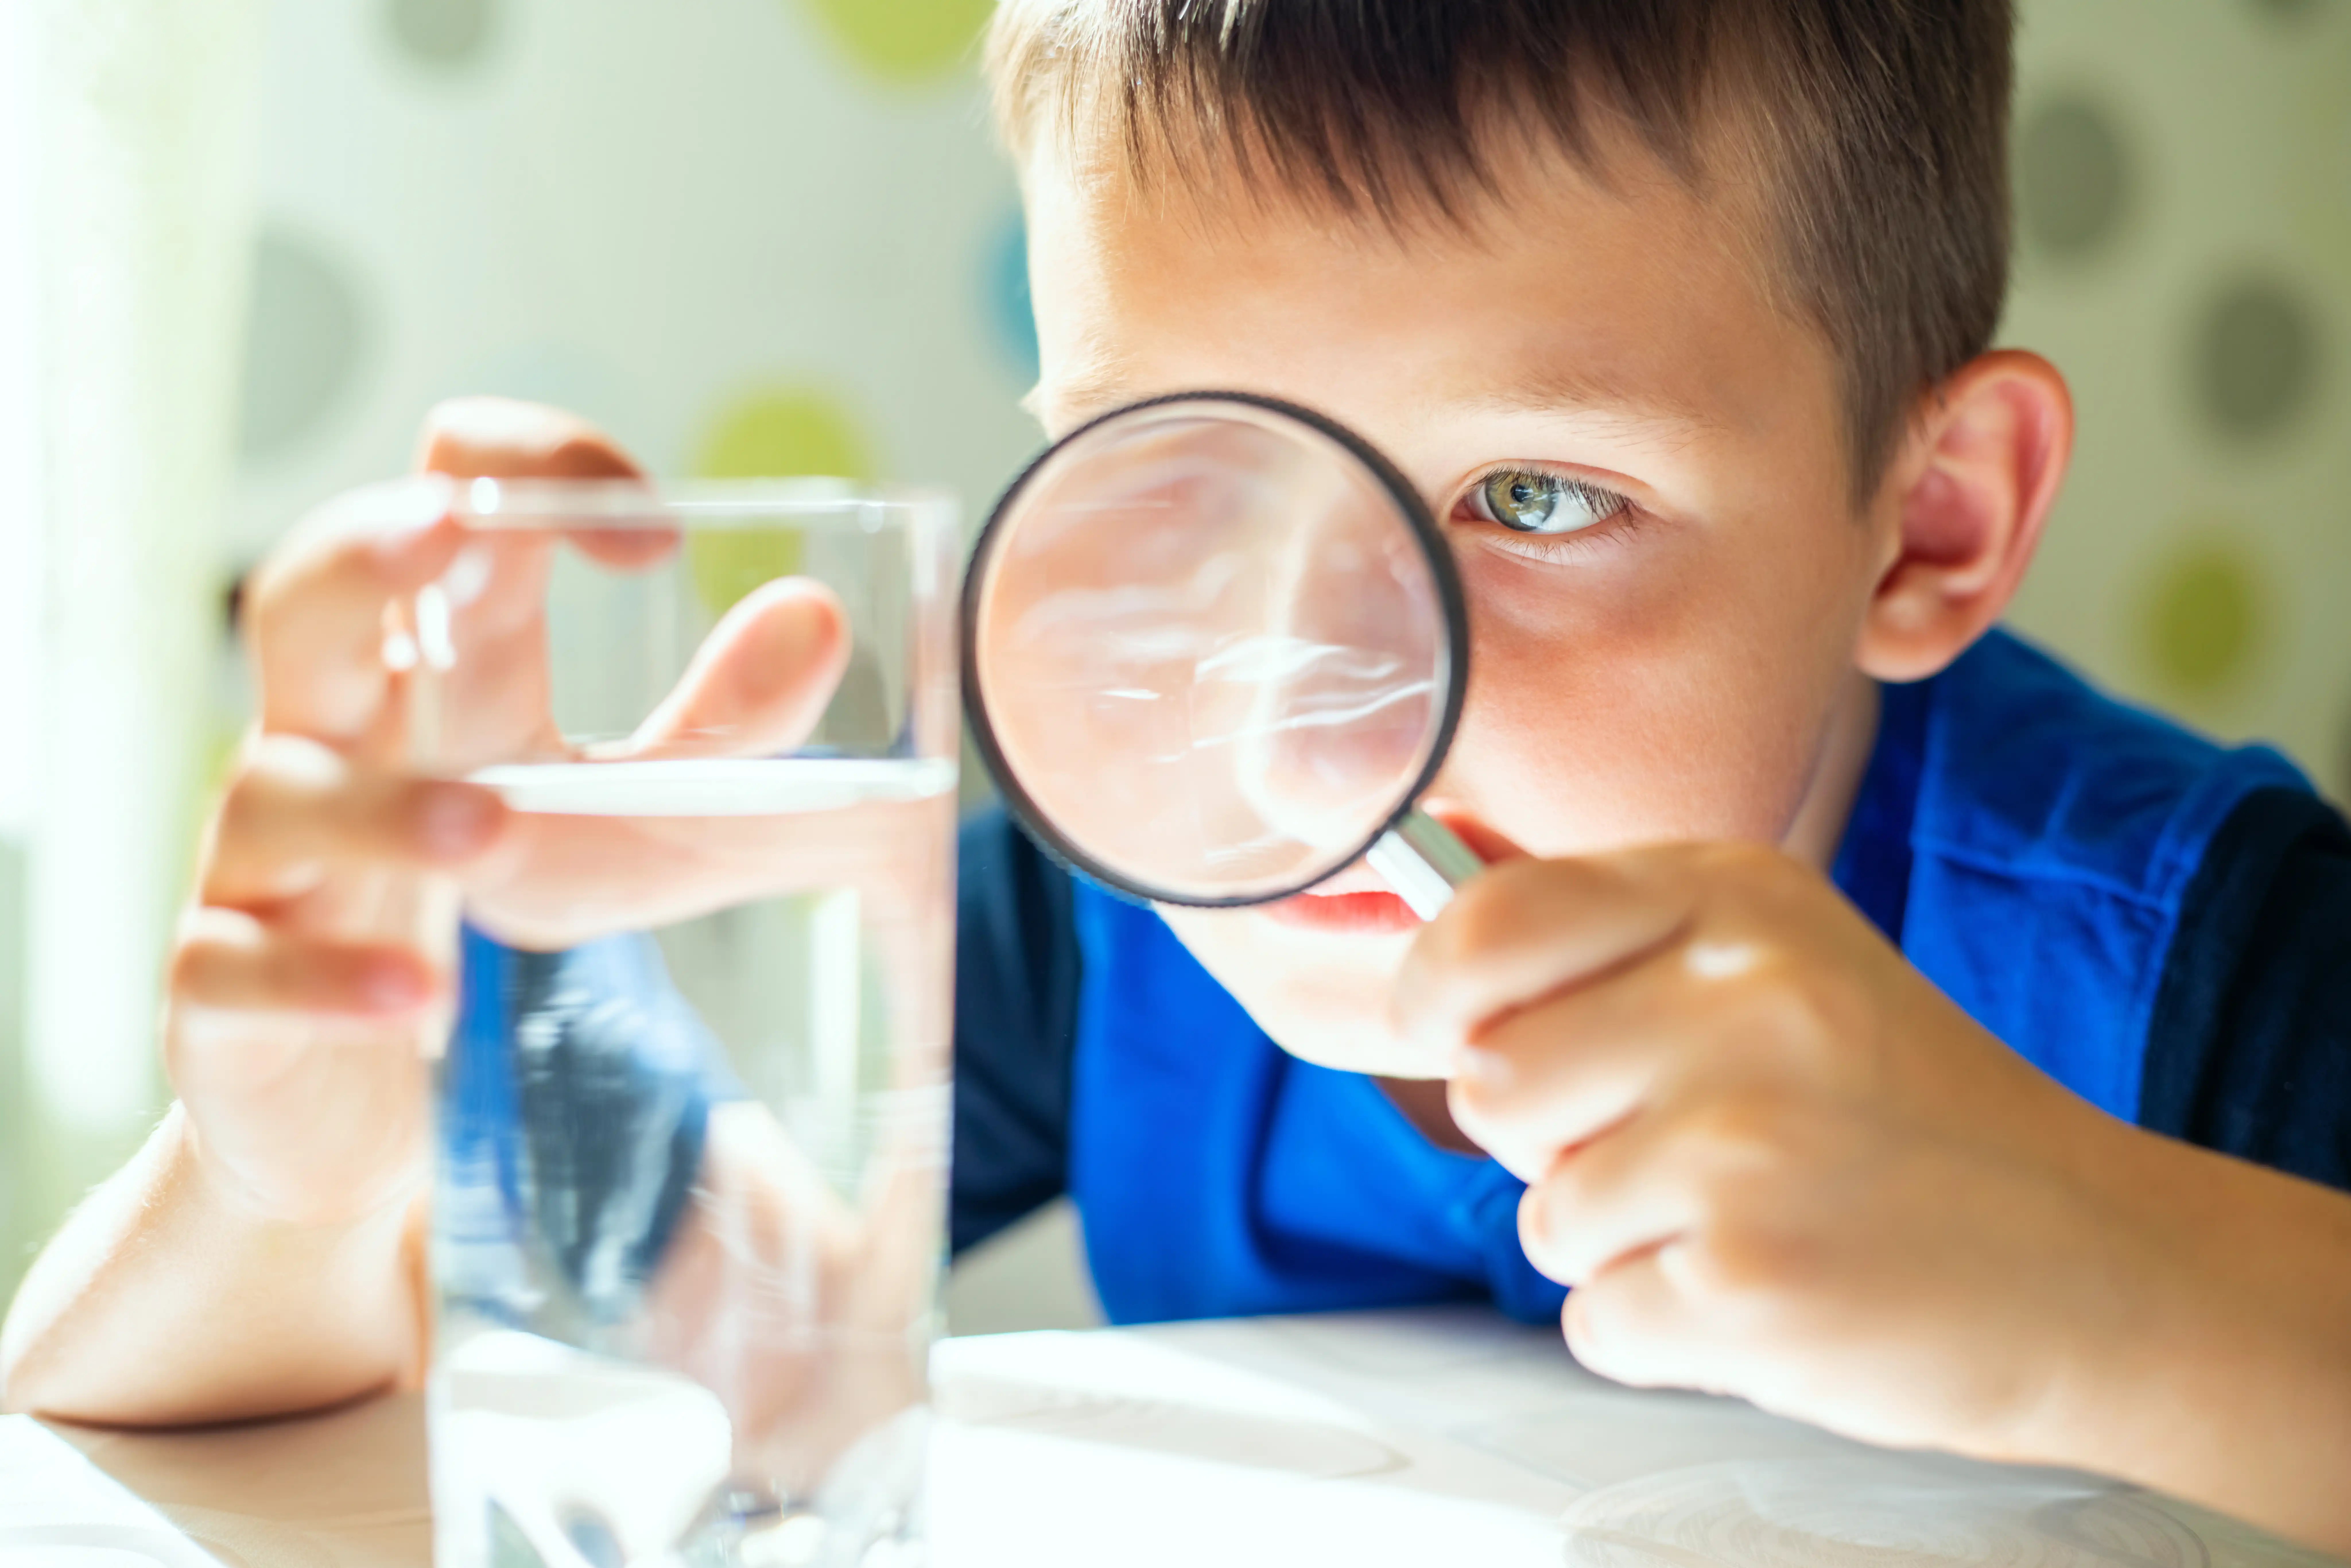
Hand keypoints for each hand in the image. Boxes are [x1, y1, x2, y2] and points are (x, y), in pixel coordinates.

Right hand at [167, 399, 850, 1227]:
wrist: (386, 1085)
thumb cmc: (505, 894)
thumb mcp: (644, 815)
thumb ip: (732, 728)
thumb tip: (816, 614)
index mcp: (436, 664)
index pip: (442, 501)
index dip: (525, 473)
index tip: (652, 533)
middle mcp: (332, 733)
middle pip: (301, 602)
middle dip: (358, 551)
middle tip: (438, 528)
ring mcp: (263, 855)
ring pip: (276, 791)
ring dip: (383, 805)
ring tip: (486, 825)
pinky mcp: (224, 979)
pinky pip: (241, 965)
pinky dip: (326, 979)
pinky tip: (415, 998)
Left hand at [1397, 839, 2176, 1458]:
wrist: (2095, 1262)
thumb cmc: (1905, 1119)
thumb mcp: (1775, 965)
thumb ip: (1609, 956)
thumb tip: (1429, 974)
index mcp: (1737, 900)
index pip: (1488, 921)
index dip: (1438, 989)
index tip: (1454, 1026)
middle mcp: (1739, 1001)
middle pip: (1489, 1080)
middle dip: (1549, 1136)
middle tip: (1683, 1148)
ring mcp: (1741, 1145)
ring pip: (1541, 1214)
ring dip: (1619, 1242)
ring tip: (1745, 1218)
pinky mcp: (1743, 1281)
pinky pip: (1593, 1319)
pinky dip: (1662, 1331)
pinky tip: (1768, 1288)